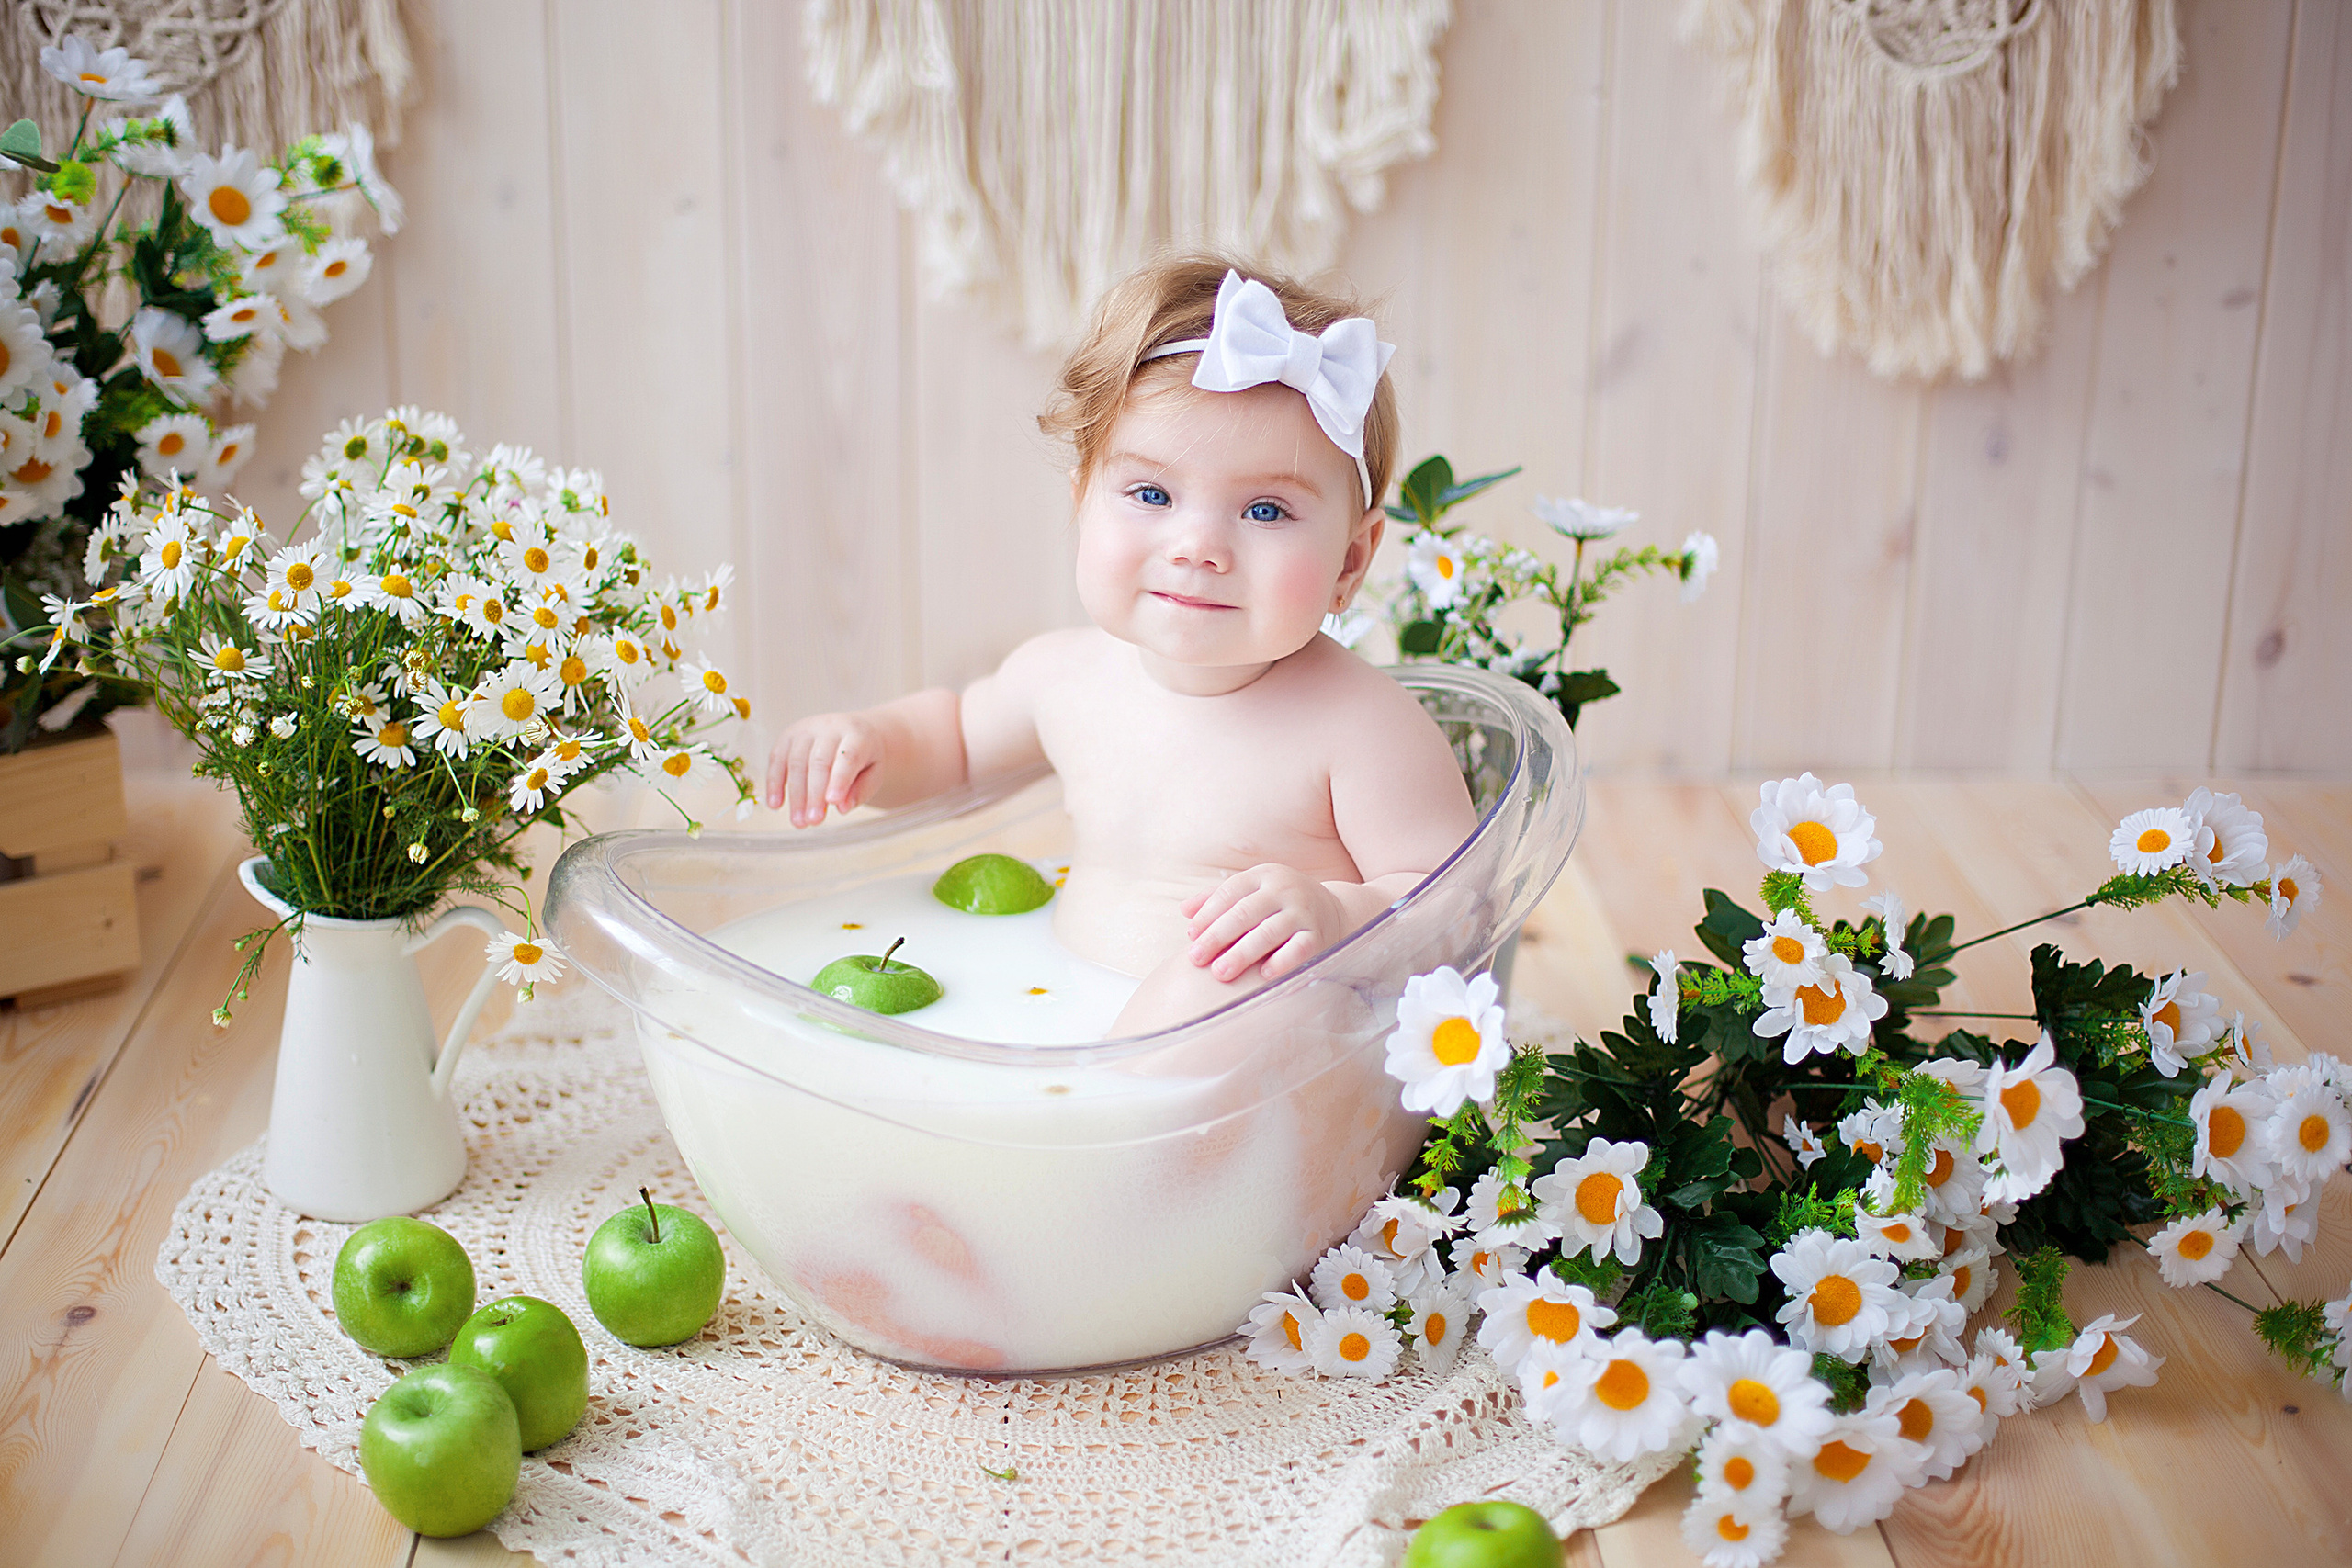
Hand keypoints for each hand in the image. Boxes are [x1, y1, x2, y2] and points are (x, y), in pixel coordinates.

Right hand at [764, 711, 884, 825]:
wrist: (854, 729)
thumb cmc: (865, 755)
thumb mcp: (874, 772)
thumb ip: (862, 790)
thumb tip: (842, 807)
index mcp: (857, 734)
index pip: (848, 756)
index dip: (839, 779)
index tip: (833, 802)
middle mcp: (830, 727)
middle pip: (819, 761)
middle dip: (814, 794)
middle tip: (814, 821)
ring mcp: (806, 729)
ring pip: (796, 762)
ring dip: (796, 795)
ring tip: (799, 821)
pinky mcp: (787, 735)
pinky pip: (777, 758)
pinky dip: (774, 783)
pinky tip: (776, 804)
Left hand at [1182, 864, 1345, 982]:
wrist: (1334, 910)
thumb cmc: (1279, 905)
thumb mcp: (1253, 892)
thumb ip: (1217, 899)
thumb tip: (1184, 911)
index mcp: (1264, 875)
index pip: (1229, 892)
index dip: (1207, 914)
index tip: (1191, 936)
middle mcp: (1284, 890)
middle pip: (1244, 913)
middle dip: (1217, 937)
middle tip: (1195, 958)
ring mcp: (1303, 912)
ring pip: (1268, 933)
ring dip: (1241, 954)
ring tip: (1219, 972)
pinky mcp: (1318, 936)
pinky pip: (1298, 950)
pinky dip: (1281, 962)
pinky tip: (1262, 976)